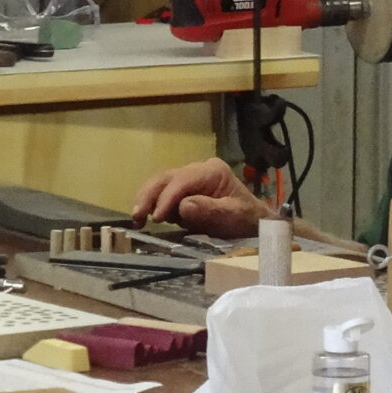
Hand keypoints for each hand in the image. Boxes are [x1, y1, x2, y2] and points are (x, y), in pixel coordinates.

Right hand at [128, 159, 273, 238]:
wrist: (254, 223)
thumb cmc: (246, 220)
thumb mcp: (233, 217)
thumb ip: (210, 211)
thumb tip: (183, 206)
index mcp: (212, 171)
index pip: (182, 180)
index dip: (167, 197)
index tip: (156, 217)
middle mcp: (199, 170)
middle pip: (166, 177)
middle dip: (149, 196)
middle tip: (137, 217)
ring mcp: (190, 178)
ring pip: (161, 183)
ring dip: (147, 199)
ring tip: (138, 219)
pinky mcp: (185, 190)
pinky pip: (164, 193)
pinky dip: (154, 204)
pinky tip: (149, 218)